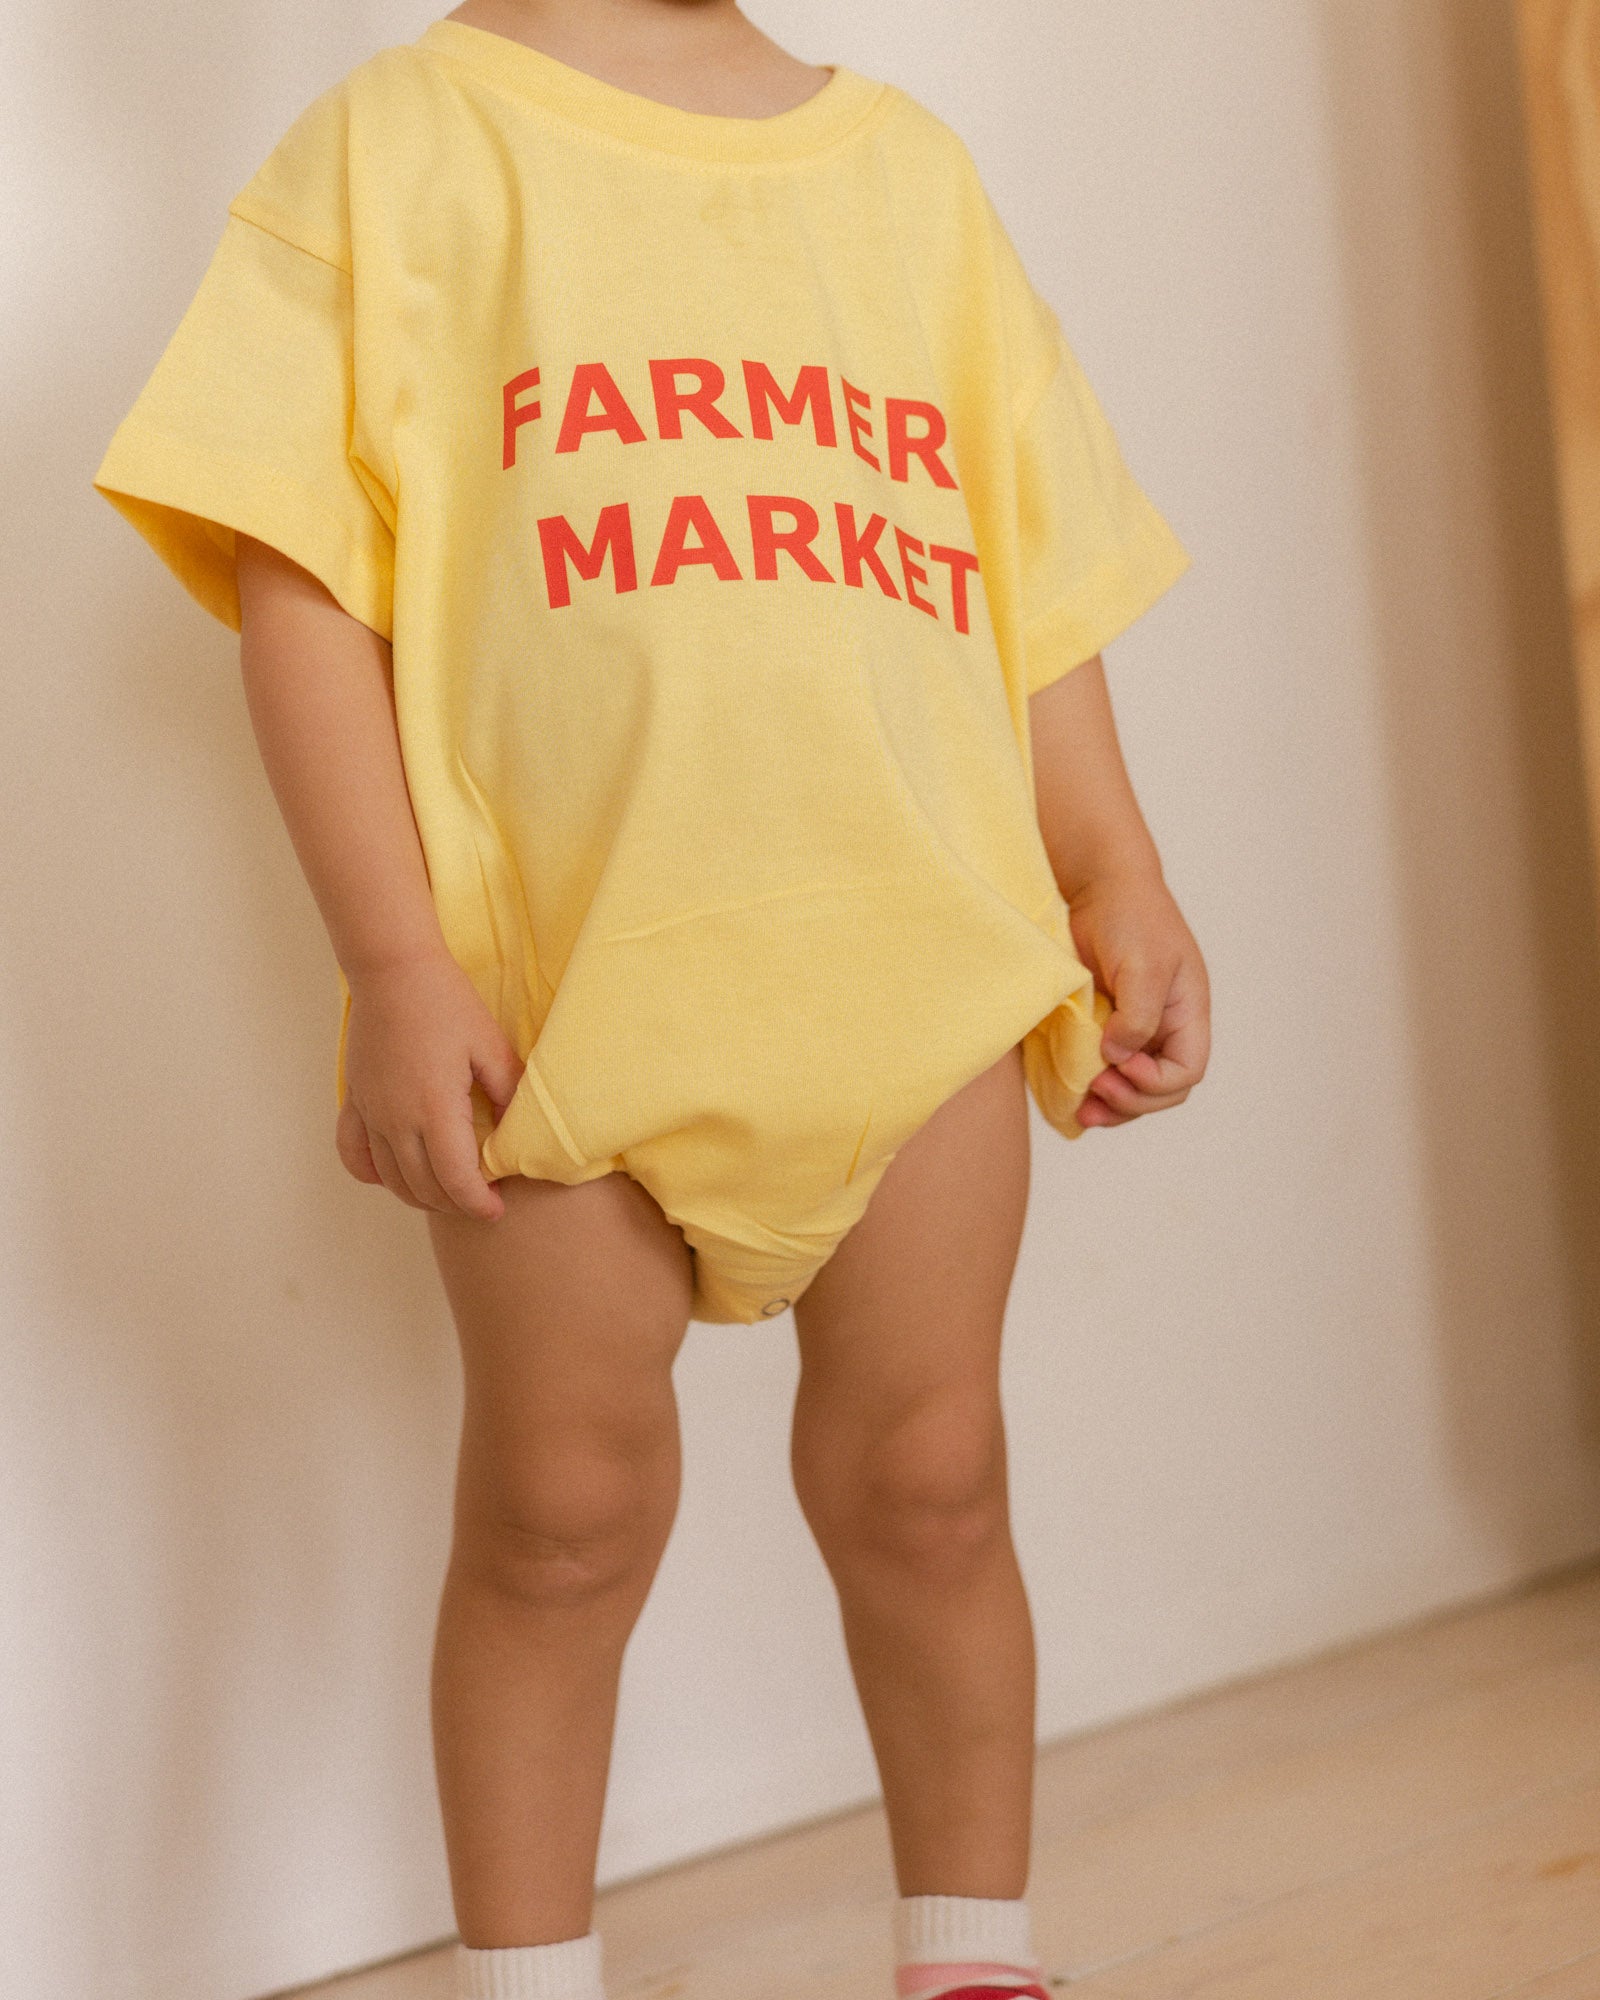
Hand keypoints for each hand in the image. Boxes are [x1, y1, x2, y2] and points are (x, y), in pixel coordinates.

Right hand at [335, 951, 525, 1216]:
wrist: (394, 970)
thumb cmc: (446, 1002)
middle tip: (481, 1200)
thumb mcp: (490, 1046)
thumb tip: (518, 1132)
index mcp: (435, 1108)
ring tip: (449, 1192)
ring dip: (421, 1196)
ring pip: (391, 1180)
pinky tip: (397, 1175)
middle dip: (456, 1204)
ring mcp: (371, 1112)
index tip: (498, 1209)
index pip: (456, 1180)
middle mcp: (397, 1119)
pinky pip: (354, 1155)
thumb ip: (507, 1092)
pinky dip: (375, 1176)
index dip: (478, 1204)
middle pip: (424, 1188)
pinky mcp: (355, 1101)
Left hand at [1066, 868, 1209, 1128]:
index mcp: (1186, 1014)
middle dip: (1130, 1101)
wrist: (1098, 886)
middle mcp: (1164, 1028)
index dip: (1157, 1082)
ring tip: (1081, 1112)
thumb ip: (1138, 1016)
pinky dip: (1089, 1087)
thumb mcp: (1143, 965)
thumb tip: (1118, 1058)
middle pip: (1160, 1089)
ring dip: (1109, 1105)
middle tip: (1094, 1094)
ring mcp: (1132, 1029)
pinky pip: (1102, 1069)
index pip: (1186, 1070)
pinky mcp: (1101, 1027)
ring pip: (1130, 1086)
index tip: (1122, 1066)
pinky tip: (1069, 1093)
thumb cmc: (1132, 916)